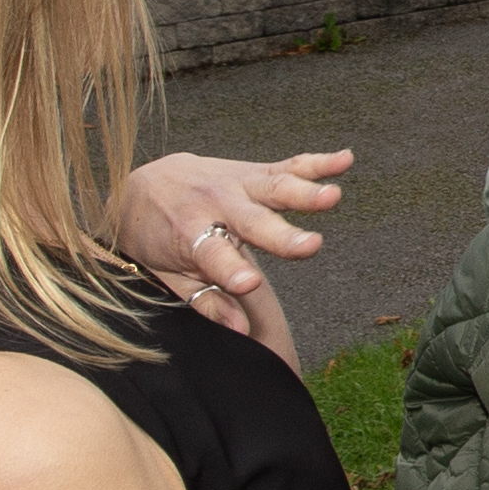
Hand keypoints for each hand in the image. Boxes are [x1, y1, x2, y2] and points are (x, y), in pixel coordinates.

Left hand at [120, 149, 353, 334]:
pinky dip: (317, 163)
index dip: (231, 271)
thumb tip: (241, 330)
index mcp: (190, 236)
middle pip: (253, 222)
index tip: (250, 285)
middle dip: (281, 235)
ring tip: (332, 197)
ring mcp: (237, 185)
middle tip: (309, 246)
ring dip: (304, 193)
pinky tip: (345, 159)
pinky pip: (288, 166)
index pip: (214, 257)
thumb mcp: (172, 278)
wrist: (144, 186)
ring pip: (273, 189)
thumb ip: (207, 302)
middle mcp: (216, 206)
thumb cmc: (159, 241)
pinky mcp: (254, 172)